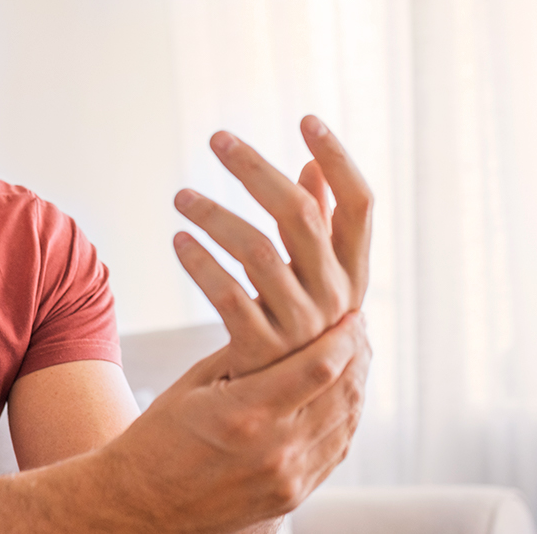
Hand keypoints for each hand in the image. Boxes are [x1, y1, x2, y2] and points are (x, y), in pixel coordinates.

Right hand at [99, 313, 369, 532]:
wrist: (143, 504)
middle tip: (359, 327)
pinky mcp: (292, 496)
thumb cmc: (160, 437)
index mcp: (245, 414)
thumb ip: (244, 352)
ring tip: (356, 355)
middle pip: (342, 392)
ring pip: (346, 422)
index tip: (352, 314)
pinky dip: (345, 417)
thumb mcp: (194, 383)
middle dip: (357, 354)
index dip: (344, 337)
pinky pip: (335, 450)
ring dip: (357, 384)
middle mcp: (274, 450)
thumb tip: (281, 310)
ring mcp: (287, 478)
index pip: (318, 367)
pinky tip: (342, 394)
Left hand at [173, 116, 371, 375]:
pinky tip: (177, 241)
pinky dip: (199, 263)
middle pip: (300, 216)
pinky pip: (226, 297)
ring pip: (258, 251)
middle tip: (217, 139)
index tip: (306, 119)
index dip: (339, 159)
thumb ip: (319, 225)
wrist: (281, 417)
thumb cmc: (294, 331)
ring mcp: (300, 328)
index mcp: (351, 272)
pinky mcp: (260, 352)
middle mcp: (334, 298)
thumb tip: (310, 165)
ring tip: (179, 196)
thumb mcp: (314, 281)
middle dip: (257, 170)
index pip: (360, 205)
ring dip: (214, 214)